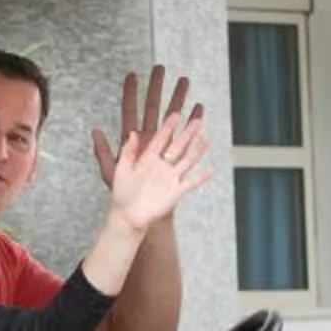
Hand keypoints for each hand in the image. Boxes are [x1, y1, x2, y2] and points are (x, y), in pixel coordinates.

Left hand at [93, 66, 205, 194]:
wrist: (138, 211)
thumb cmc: (123, 192)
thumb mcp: (110, 171)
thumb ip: (103, 152)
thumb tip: (95, 130)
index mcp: (134, 140)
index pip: (131, 111)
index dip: (131, 93)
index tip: (132, 74)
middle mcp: (151, 140)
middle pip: (156, 110)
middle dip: (159, 90)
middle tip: (161, 69)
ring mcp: (165, 151)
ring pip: (176, 123)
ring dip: (182, 106)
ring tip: (188, 89)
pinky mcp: (176, 166)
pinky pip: (189, 151)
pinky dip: (197, 141)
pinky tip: (202, 123)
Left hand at [99, 91, 212, 237]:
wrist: (128, 216)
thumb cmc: (122, 194)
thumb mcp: (121, 169)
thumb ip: (127, 152)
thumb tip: (132, 132)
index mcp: (147, 158)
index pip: (160, 138)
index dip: (168, 126)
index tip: (175, 113)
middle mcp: (162, 166)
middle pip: (178, 146)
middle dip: (187, 133)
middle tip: (197, 120)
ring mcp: (170, 178)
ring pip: (187, 160)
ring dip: (197, 150)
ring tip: (206, 137)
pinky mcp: (176, 192)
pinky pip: (191, 183)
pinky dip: (200, 178)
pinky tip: (210, 170)